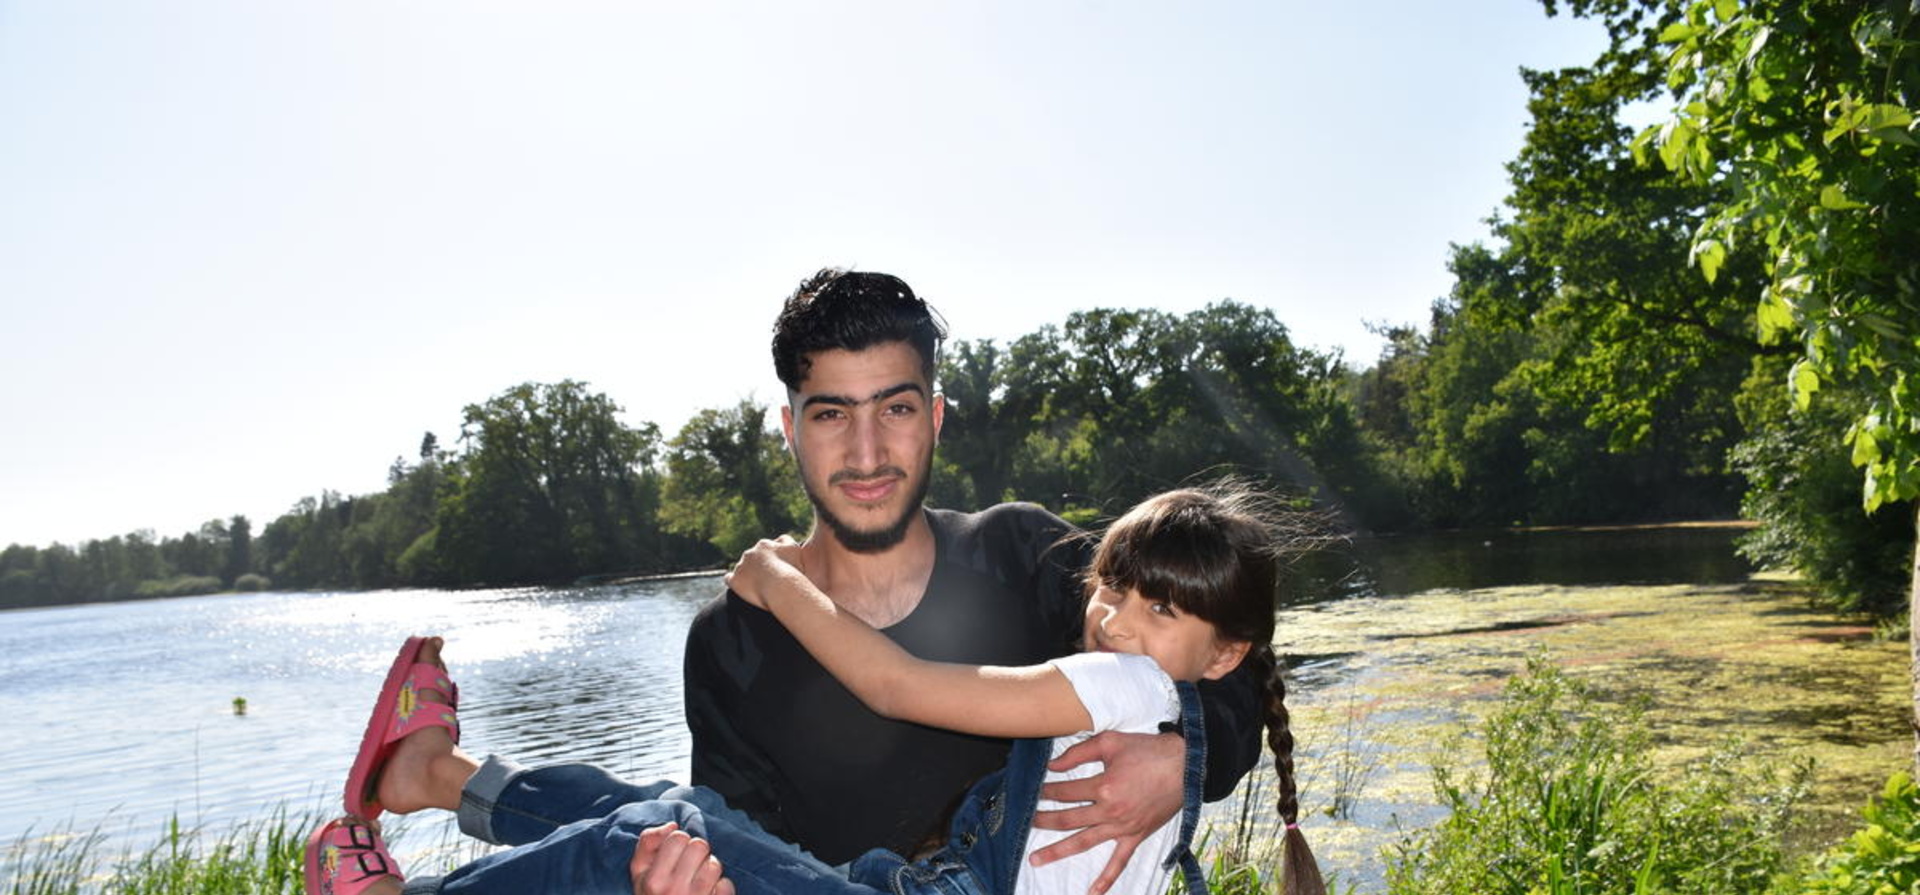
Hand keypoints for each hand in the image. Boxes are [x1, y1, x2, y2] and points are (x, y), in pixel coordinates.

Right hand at [631, 823, 734, 894]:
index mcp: (652, 880)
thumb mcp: (639, 873)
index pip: (678, 837)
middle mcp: (673, 891)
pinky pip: (726, 885)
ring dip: (710, 870)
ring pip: (715, 864)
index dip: (679, 843)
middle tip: (689, 868)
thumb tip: (673, 826)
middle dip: (697, 853)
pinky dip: (720, 888)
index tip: (676, 855)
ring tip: (699, 882)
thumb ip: (648, 843)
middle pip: (700, 846)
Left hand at [724, 536, 803, 608]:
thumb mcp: (794, 549)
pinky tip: (740, 586)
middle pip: (752, 558)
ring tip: (757, 585)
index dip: (770, 558)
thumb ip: (787, 540)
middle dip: (758, 565)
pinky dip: (733, 581)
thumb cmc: (791, 569)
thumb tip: (779, 539)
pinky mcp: (735, 580)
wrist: (781, 588)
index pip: (765, 548)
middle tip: (768, 578)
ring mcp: (740, 566)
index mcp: (763, 545)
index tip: (776, 567)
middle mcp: (749, 553)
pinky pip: (729, 578)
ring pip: (741, 568)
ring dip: (747, 574)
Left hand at [1028, 731, 1183, 893]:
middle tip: (1025, 823)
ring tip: (1036, 859)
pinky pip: (1119, 861)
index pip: (1065, 792)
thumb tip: (1054, 765)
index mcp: (1104, 786)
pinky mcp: (1136, 836)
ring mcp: (1123, 827)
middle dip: (1044, 821)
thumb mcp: (1111, 741)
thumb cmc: (1148, 750)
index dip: (1047, 791)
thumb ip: (1079, 752)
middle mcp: (1110, 811)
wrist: (1185, 765)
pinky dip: (1106, 879)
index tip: (1035, 790)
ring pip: (1084, 841)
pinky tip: (1091, 892)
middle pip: (1068, 819)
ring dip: (1058, 851)